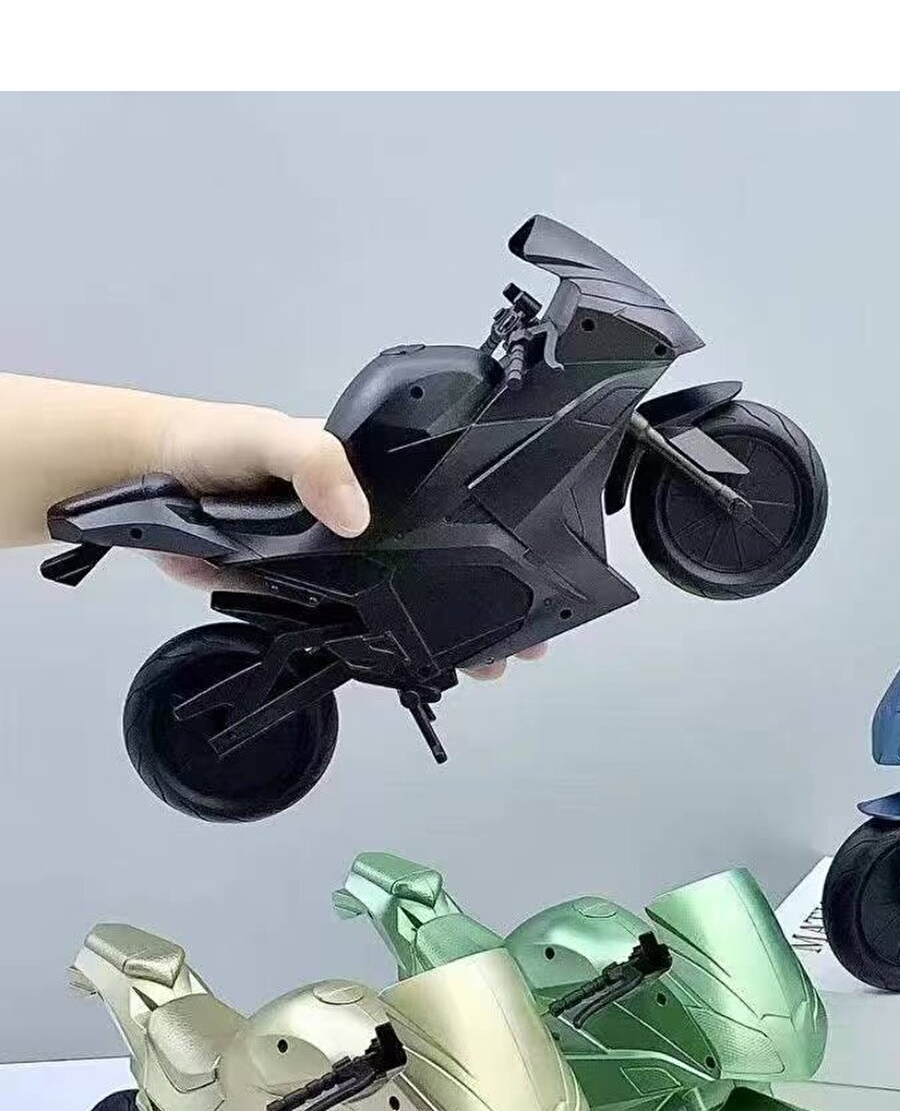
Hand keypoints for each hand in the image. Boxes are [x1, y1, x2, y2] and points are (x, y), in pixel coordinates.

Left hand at [155, 403, 545, 678]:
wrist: (150, 482)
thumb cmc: (215, 444)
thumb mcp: (268, 436)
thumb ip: (311, 461)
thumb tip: (355, 514)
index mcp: (375, 477)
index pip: (452, 504)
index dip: (498, 538)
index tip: (538, 573)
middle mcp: (369, 521)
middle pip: (442, 566)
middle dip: (488, 605)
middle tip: (522, 645)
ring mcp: (341, 564)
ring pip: (406, 605)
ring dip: (445, 637)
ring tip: (484, 667)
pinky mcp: (306, 599)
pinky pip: (354, 630)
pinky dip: (386, 654)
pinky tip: (417, 674)